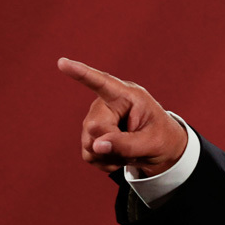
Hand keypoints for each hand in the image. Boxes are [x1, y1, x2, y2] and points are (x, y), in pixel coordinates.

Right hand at [58, 58, 187, 175]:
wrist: (160, 149)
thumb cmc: (161, 138)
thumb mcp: (152, 142)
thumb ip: (126, 144)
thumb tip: (96, 146)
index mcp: (128, 96)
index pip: (102, 83)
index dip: (81, 73)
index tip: (62, 62)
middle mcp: (107, 104)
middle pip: (94, 126)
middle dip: (112, 143)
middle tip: (134, 146)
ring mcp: (96, 119)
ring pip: (89, 143)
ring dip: (110, 155)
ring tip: (129, 151)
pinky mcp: (90, 136)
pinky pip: (89, 154)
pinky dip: (105, 161)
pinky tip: (119, 156)